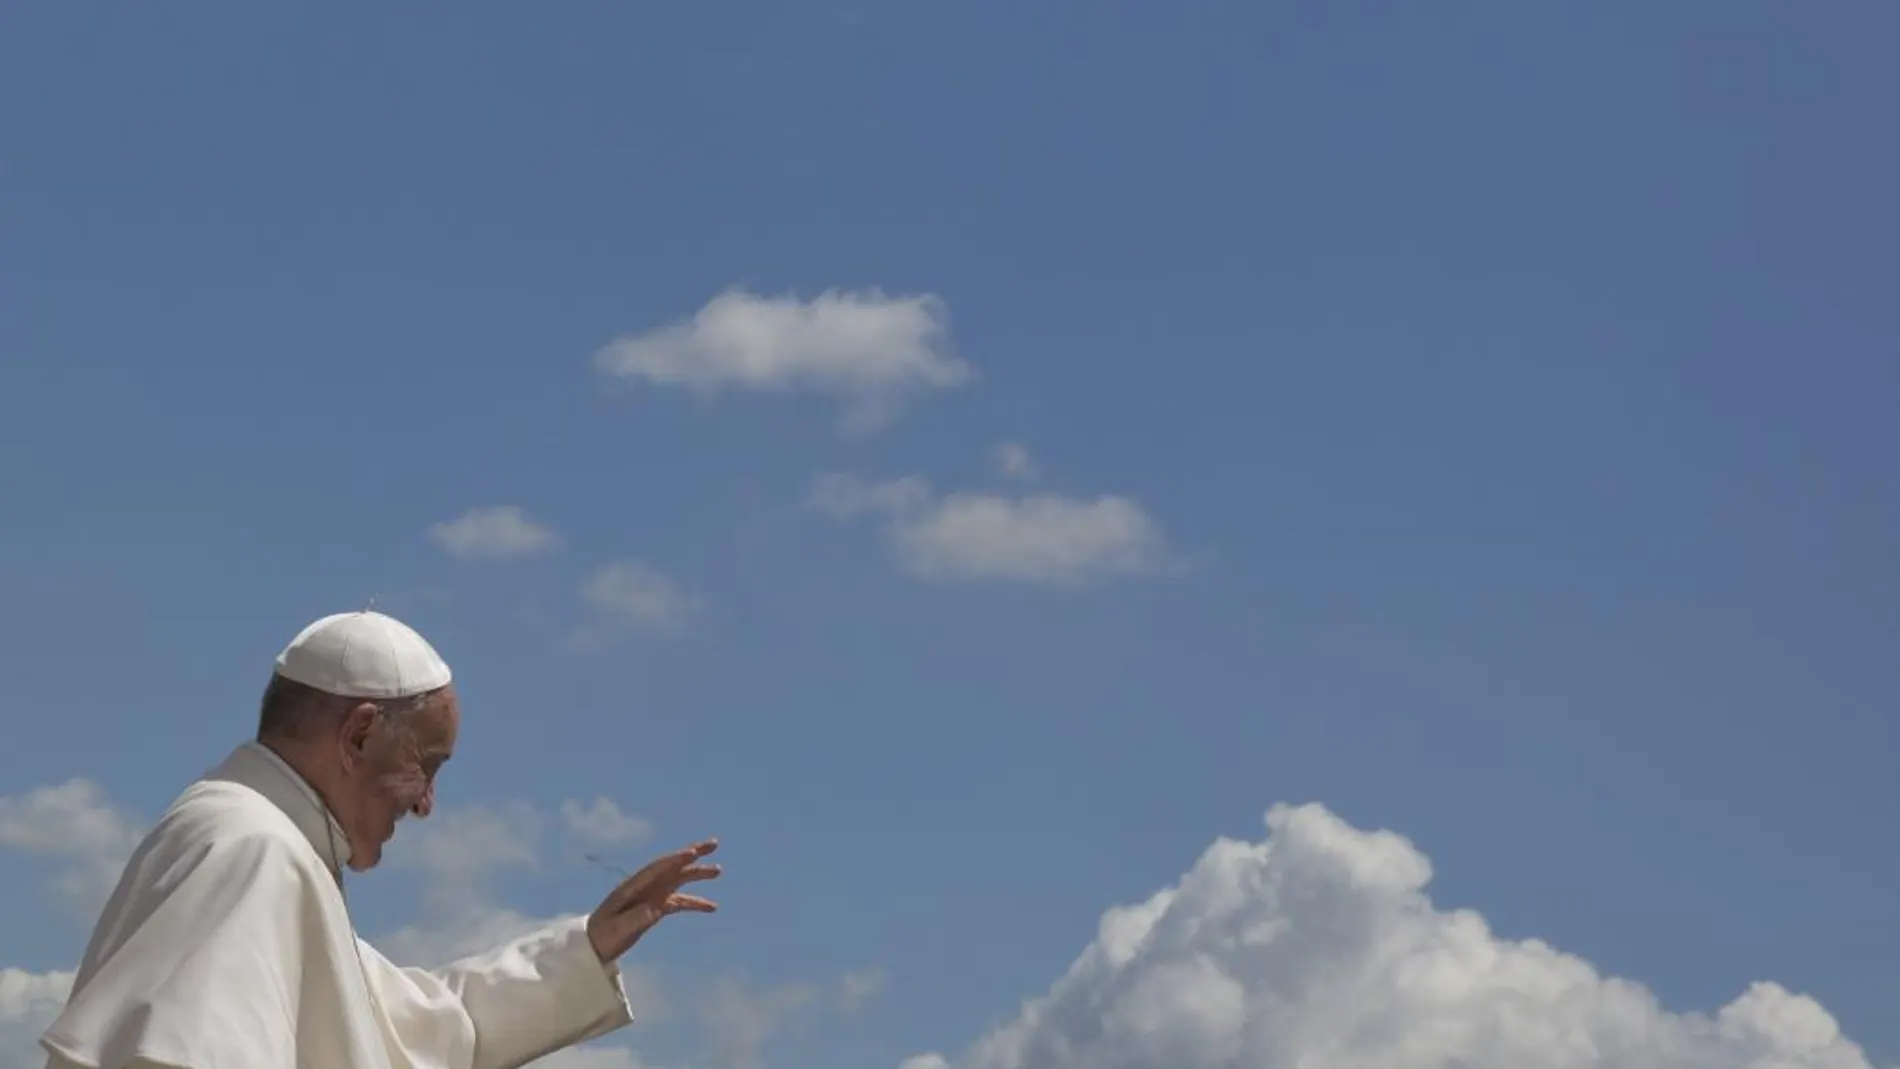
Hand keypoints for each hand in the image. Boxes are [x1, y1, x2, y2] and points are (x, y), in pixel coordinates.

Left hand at [586, 839, 721, 960]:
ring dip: (697, 874)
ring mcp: (651, 896)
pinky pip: (679, 901)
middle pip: (671, 867)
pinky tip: (712, 907)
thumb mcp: (617, 929)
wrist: (593, 945)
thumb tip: (655, 910)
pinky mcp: (655, 907)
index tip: (692, 852)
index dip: (675, 859)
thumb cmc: (602, 935)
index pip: (656, 869)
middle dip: (692, 854)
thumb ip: (635, 919)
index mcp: (632, 887)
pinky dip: (695, 902)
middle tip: (714, 843)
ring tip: (719, 870)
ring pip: (678, 880)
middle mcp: (644, 887)